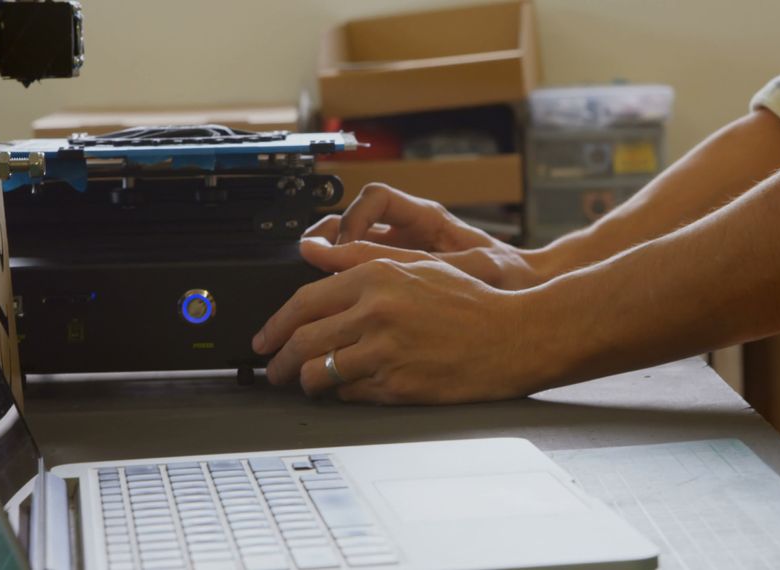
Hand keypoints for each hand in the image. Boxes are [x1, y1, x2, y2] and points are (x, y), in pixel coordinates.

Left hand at [252, 258, 542, 403]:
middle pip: (302, 341)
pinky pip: (350, 395)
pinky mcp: (399, 386)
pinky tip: (345, 390)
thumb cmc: (472, 301)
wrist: (515, 335)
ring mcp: (386, 352)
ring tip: (306, 383)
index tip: (264, 339)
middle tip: (272, 369)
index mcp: (375, 276)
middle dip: (278, 361)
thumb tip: (311, 255)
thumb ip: (361, 261)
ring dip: (306, 382)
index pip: (303, 302)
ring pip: (319, 373)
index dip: (275, 325)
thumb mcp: (418, 266)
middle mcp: (375, 312)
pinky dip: (341, 395)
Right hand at [304, 183, 537, 288]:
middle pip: (354, 218)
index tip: (347, 246)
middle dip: (328, 235)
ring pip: (353, 245)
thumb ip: (409, 260)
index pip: (376, 198)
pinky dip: (347, 282)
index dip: (355, 217)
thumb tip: (370, 252)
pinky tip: (337, 302)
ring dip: (331, 258)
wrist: (528, 294)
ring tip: (316, 279)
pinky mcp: (401, 278)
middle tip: (313, 260)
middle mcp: (410, 230)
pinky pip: (364, 272)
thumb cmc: (507, 277)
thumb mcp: (460, 267)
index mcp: (426, 217)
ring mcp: (404, 253)